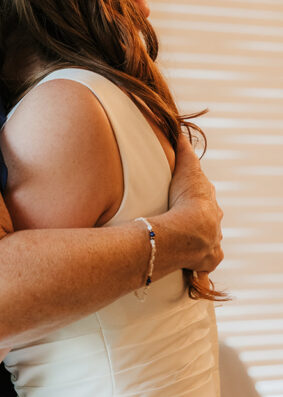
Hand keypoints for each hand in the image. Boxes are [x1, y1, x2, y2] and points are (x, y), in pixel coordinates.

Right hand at [167, 135, 222, 272]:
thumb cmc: (185, 199)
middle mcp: (216, 223)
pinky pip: (205, 262)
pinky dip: (199, 263)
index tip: (187, 198)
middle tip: (183, 221)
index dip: (196, 198)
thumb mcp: (185, 168)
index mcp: (210, 204)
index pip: (205, 199)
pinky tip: (192, 264)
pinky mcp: (208, 259)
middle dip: (200, 220)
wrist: (187, 230)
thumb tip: (181, 132)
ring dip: (199, 241)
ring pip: (209, 240)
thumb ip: (183, 150)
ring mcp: (213, 242)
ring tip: (183, 243)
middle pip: (210, 220)